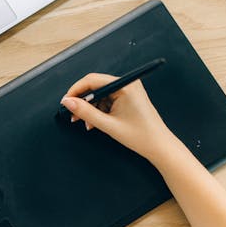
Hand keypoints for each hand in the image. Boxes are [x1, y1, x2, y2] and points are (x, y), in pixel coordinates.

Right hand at [61, 73, 176, 161]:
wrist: (159, 146)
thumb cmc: (141, 136)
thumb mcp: (108, 124)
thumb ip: (85, 112)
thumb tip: (68, 102)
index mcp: (125, 86)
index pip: (92, 80)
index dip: (76, 90)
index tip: (66, 101)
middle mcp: (127, 84)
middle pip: (95, 86)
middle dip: (82, 101)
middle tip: (72, 114)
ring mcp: (128, 91)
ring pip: (99, 95)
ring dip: (90, 109)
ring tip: (85, 123)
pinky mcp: (127, 98)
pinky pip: (106, 100)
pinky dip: (98, 111)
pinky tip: (95, 123)